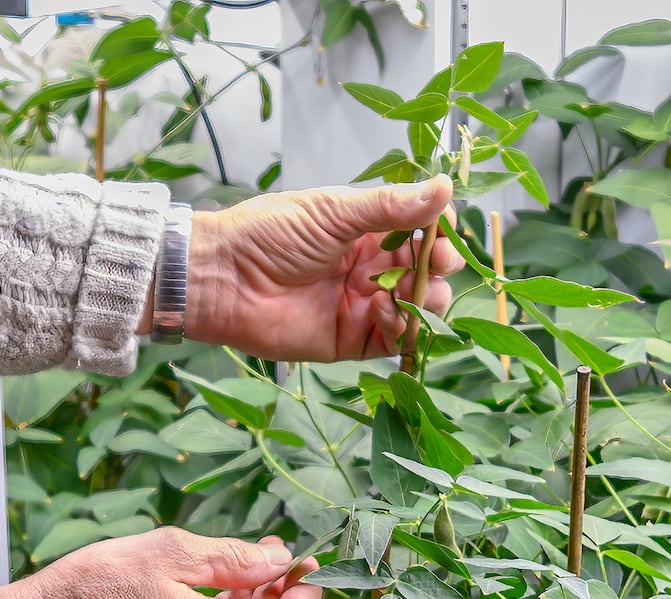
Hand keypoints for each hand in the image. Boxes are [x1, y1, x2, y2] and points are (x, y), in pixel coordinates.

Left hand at [185, 176, 465, 361]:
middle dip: (438, 266)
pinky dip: (401, 326)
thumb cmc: (269, 234)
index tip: (446, 228)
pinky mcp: (352, 340)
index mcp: (365, 230)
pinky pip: (393, 339)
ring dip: (424, 296)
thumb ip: (390, 206)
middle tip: (436, 262)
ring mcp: (362, 304)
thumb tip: (445, 188)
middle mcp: (369, 267)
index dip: (438, 231)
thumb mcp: (334, 211)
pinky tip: (385, 309)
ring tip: (410, 288)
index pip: (419, 231)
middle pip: (425, 270)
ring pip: (417, 306)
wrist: (224, 278)